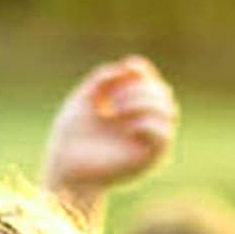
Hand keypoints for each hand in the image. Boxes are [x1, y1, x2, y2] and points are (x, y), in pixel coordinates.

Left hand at [41, 55, 178, 205]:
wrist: (66, 167)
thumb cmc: (71, 137)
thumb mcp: (84, 97)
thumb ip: (104, 78)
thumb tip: (130, 67)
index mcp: (128, 110)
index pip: (150, 83)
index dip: (143, 71)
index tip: (127, 67)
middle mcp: (142, 125)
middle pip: (163, 93)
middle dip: (141, 87)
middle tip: (113, 100)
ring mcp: (147, 143)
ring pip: (168, 110)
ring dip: (143, 101)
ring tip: (117, 110)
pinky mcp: (148, 159)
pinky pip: (164, 134)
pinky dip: (148, 124)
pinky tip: (127, 129)